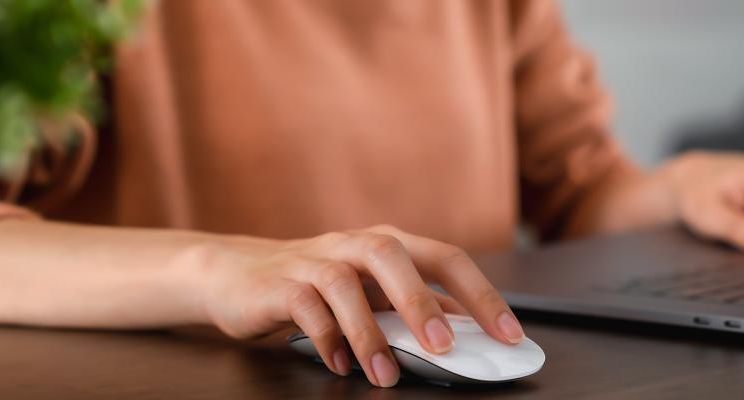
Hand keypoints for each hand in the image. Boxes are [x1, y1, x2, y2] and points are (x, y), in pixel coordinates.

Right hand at [185, 225, 522, 386]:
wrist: (234, 274)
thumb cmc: (316, 285)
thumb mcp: (371, 291)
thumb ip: (414, 304)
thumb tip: (468, 329)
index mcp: (387, 244)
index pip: (445, 258)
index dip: (481, 294)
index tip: (509, 335)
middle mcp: (352, 244)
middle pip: (391, 255)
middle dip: (420, 301)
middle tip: (443, 347)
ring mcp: (312, 261)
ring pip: (344, 284)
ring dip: (368, 332)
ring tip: (385, 374)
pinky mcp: (278, 284)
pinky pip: (305, 306)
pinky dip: (326, 338)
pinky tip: (340, 365)